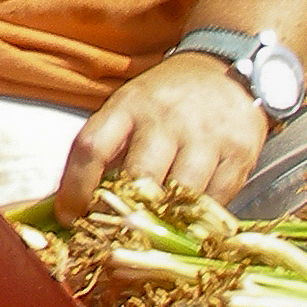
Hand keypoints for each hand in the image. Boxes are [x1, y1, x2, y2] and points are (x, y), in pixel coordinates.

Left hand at [55, 53, 267, 218]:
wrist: (226, 70)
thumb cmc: (165, 101)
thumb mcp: (127, 111)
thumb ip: (103, 152)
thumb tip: (67, 208)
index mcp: (127, 106)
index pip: (91, 147)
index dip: (75, 188)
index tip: (70, 218)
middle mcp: (165, 117)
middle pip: (139, 177)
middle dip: (125, 213)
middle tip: (118, 235)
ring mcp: (206, 134)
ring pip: (181, 194)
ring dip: (166, 221)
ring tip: (155, 232)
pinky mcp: (240, 151)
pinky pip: (216, 200)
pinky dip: (200, 218)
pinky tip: (190, 219)